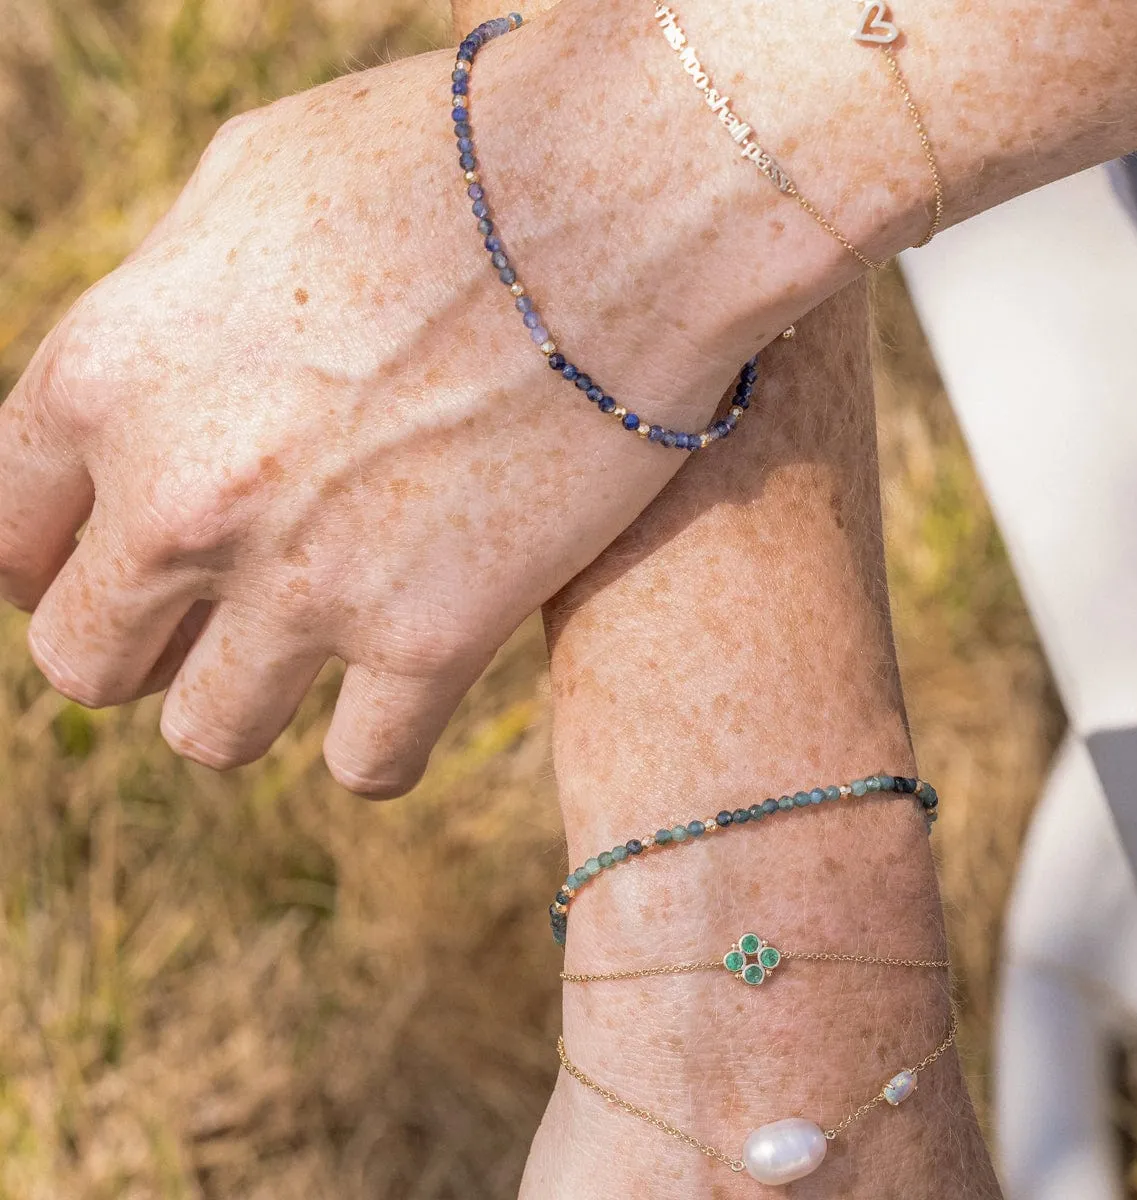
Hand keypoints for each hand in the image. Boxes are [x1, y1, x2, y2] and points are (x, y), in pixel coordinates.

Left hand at [0, 13, 801, 796]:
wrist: (621, 202)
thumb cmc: (443, 162)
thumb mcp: (246, 186)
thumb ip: (162, 310)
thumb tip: (148, 389)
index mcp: (110, 375)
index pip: (8, 532)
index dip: (54, 560)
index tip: (112, 564)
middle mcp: (181, 499)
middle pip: (89, 659)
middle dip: (142, 642)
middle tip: (219, 609)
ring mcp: (306, 584)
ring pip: (211, 732)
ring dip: (246, 701)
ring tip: (312, 650)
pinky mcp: (433, 639)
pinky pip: (366, 763)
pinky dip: (379, 741)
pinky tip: (410, 686)